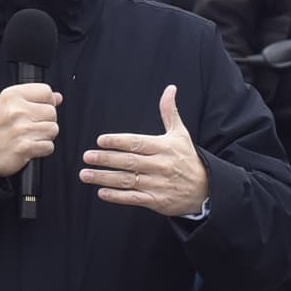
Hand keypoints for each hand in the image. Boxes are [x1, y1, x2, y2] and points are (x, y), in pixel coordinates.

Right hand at [0, 80, 61, 178]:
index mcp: (12, 96)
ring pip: (53, 129)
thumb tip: (57, 97)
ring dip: (44, 136)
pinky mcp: (25, 147)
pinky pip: (49, 146)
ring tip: (30, 137)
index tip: (38, 109)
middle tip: (31, 126)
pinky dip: (42, 149)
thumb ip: (32, 97)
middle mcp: (17, 111)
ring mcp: (21, 129)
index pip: (46, 92)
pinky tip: (30, 147)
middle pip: (52, 112)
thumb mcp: (6, 104)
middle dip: (45, 121)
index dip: (46, 102)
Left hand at [82, 82, 209, 217]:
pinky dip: (117, 196)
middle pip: (129, 161)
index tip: (100, 140)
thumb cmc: (187, 158)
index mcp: (164, 147)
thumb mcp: (181, 134)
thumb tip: (170, 89)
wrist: (205, 189)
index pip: (137, 143)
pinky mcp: (156, 201)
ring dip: (105, 178)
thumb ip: (170, 112)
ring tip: (86, 174)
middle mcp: (160, 165)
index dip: (118, 141)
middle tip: (87, 156)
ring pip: (127, 180)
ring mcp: (158, 184)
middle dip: (106, 159)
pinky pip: (134, 198)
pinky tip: (101, 193)